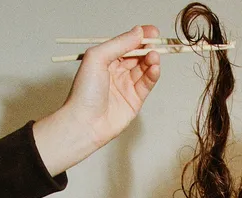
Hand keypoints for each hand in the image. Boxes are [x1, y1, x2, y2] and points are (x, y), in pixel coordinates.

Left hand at [33, 25, 160, 175]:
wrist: (86, 122)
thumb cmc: (85, 92)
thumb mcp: (98, 58)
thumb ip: (119, 44)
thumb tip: (138, 32)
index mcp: (104, 59)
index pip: (125, 44)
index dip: (139, 37)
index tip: (152, 31)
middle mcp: (116, 71)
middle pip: (137, 55)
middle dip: (147, 48)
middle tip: (156, 43)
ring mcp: (126, 85)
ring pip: (144, 68)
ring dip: (151, 60)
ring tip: (154, 56)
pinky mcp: (135, 99)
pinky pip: (147, 83)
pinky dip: (153, 75)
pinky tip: (155, 68)